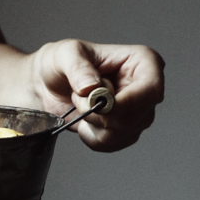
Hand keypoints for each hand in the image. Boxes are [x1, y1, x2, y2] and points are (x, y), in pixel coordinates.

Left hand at [30, 39, 163, 151]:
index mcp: (141, 61)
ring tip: (80, 105)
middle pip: (137, 116)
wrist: (48, 83)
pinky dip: (93, 137)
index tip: (99, 105)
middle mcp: (145, 87)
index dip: (128, 103)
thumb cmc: (61, 61)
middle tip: (78, 99)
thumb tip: (92, 86)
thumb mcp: (65, 54)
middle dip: (101, 115)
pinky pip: (113, 144)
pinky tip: (83, 122)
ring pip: (124, 133)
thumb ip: (78, 68)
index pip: (151, 88)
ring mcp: (137, 111)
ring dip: (93, 125)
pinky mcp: (125, 130)